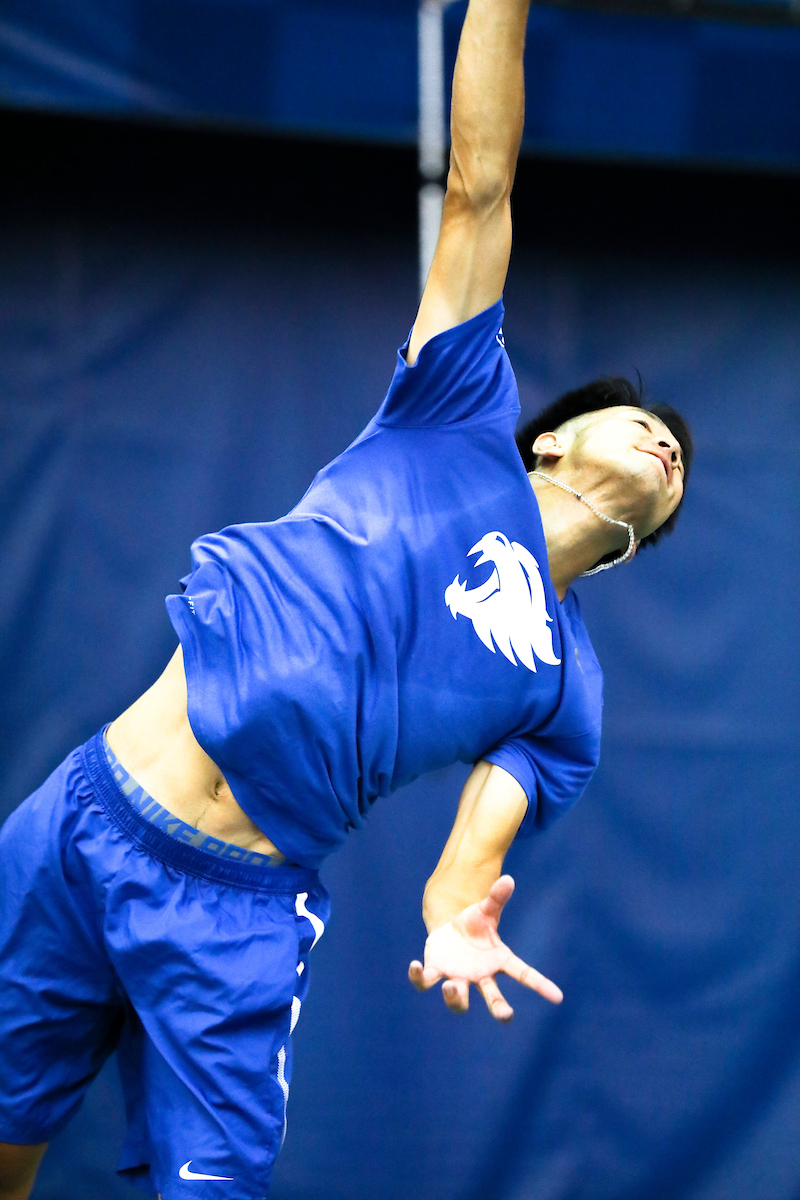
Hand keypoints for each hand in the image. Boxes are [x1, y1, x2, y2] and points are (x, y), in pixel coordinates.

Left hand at [408, 875, 562, 1021]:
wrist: (449, 931)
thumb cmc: (473, 923)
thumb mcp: (485, 909)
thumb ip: (496, 897)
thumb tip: (508, 879)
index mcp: (498, 960)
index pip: (524, 974)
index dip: (541, 985)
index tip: (558, 997)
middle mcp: (480, 976)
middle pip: (492, 997)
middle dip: (499, 1007)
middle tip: (506, 1015)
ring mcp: (458, 978)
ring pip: (458, 1000)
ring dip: (454, 997)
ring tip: (450, 986)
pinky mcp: (436, 972)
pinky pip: (426, 982)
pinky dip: (419, 977)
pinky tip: (414, 965)